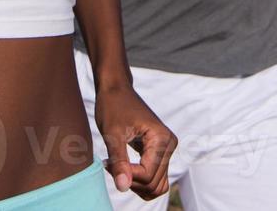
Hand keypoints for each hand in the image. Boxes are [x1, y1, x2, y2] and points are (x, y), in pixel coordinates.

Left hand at [94, 84, 176, 200]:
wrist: (116, 89)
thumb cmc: (112, 106)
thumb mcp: (112, 134)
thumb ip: (119, 162)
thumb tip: (123, 187)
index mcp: (162, 139)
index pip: (148, 175)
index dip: (126, 176)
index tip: (107, 163)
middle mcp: (169, 144)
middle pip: (153, 183)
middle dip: (130, 180)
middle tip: (110, 164)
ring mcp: (167, 149)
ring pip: (156, 185)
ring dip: (135, 183)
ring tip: (117, 166)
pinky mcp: (160, 152)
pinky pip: (154, 177)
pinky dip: (139, 179)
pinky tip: (123, 167)